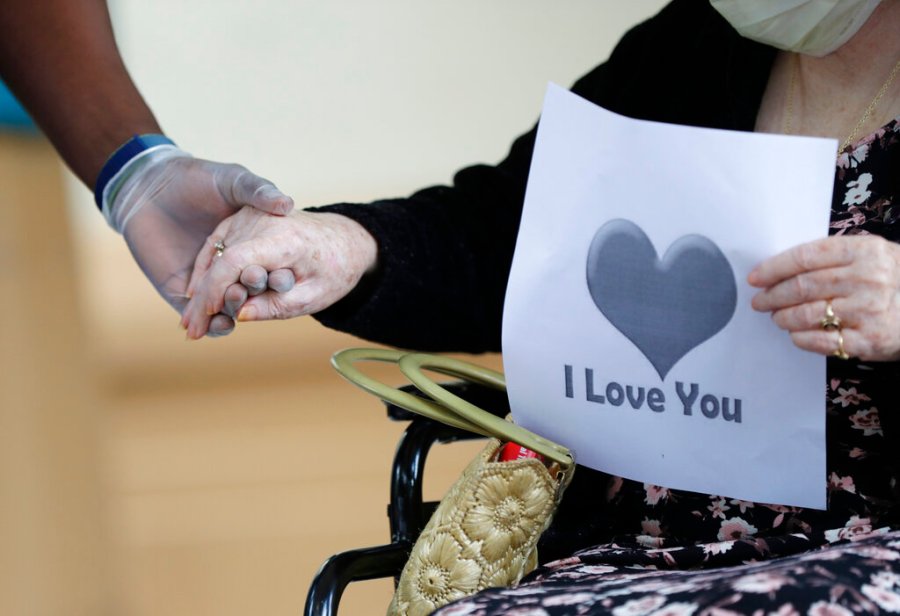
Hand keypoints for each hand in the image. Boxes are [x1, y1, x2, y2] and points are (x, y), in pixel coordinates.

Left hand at [109, 146, 293, 335]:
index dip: (278, 278)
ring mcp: (206, 280)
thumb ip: (259, 191)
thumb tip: (287, 204)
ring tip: (239, 314)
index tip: (285, 282)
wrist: (149, 185)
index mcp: (248, 244)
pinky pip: (200, 315)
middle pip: (249, 292)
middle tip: (256, 298)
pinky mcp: (181, 290)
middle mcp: (230, 266)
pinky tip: (222, 325)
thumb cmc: (194, 178)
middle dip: (255, 300)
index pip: (268, 269)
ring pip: (226, 309)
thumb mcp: (233, 180)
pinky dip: (214, 326)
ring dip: (235, 315)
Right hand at [181, 207, 377, 339]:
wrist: (344, 240)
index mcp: (284, 238)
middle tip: (191, 332)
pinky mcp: (243, 216)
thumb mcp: (314, 296)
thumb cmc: (334, 271)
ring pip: (214, 254)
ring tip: (190, 323)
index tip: (206, 316)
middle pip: (220, 260)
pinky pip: (217, 244)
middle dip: (203, 298)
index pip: (236, 261)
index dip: (216, 289)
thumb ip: (277, 306)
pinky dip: (205, 269)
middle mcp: (263, 220)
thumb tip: (238, 316)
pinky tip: (195, 296)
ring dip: (201, 288)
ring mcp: (250, 215)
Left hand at [748, 235, 899, 361]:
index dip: (773, 268)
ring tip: (777, 318)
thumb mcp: (871, 255)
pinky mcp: (871, 340)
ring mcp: (870, 310)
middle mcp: (866, 279)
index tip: (755, 278)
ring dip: (784, 318)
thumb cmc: (893, 278)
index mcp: (863, 251)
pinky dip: (802, 338)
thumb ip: (833, 257)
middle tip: (759, 302)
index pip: (805, 257)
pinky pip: (823, 341)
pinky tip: (796, 335)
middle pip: (802, 286)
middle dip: (772, 296)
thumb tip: (781, 268)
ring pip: (808, 314)